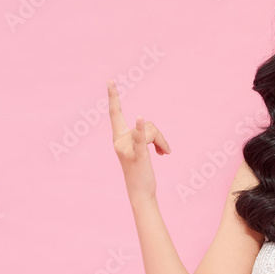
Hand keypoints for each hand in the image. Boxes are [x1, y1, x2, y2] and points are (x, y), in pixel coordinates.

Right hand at [107, 80, 171, 205]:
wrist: (140, 192)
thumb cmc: (140, 171)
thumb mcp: (140, 149)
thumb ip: (143, 135)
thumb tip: (151, 130)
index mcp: (118, 138)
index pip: (115, 113)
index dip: (113, 97)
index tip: (110, 80)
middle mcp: (119, 141)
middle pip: (148, 124)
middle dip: (160, 137)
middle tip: (164, 151)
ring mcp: (127, 149)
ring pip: (152, 132)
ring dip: (163, 143)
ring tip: (164, 154)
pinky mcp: (138, 156)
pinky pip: (141, 139)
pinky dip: (141, 129)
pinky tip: (141, 118)